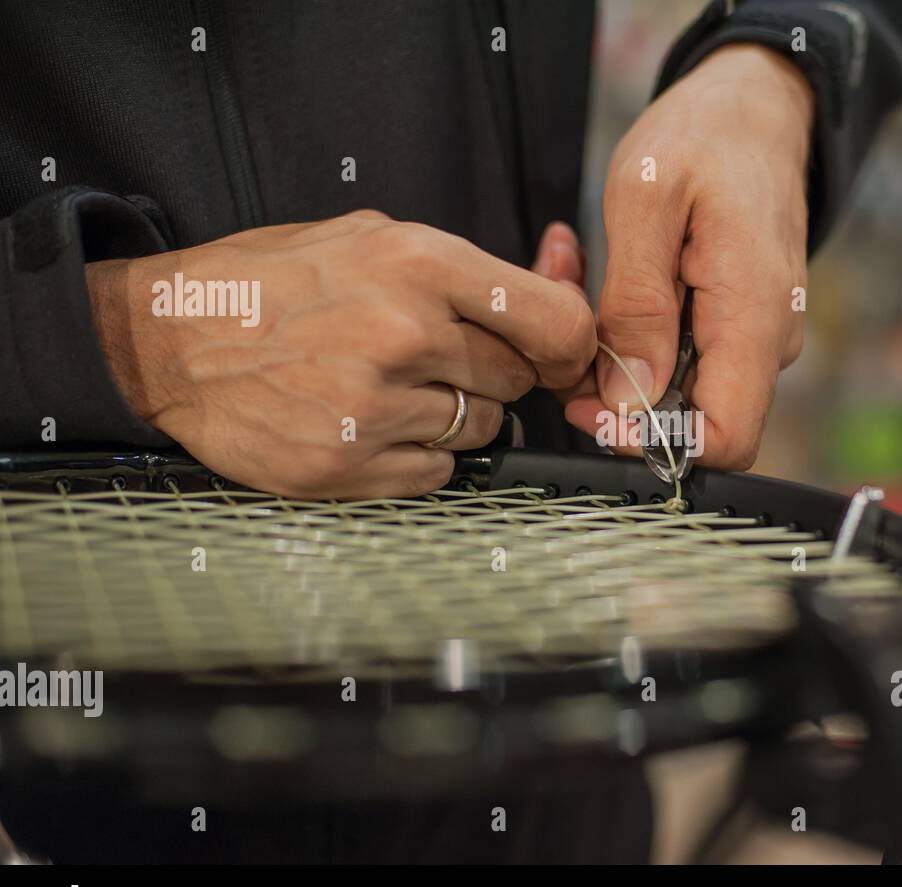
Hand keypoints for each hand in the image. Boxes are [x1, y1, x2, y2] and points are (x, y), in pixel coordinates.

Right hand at [86, 212, 593, 498]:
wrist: (168, 339)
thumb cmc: (273, 283)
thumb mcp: (370, 237)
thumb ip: (465, 270)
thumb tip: (554, 286)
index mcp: (418, 265)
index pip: (554, 322)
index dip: (568, 346)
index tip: (557, 355)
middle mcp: (404, 334)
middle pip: (516, 382)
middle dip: (492, 374)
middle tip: (438, 359)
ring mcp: (376, 407)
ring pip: (482, 431)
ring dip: (454, 415)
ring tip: (391, 387)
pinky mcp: (350, 466)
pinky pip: (439, 472)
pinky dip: (419, 454)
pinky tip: (373, 423)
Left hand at [565, 43, 813, 468]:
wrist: (756, 104)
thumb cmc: (705, 135)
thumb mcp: (648, 201)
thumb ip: (638, 307)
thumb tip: (628, 401)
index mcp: (754, 316)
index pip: (725, 439)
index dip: (652, 442)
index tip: (589, 403)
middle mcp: (767, 340)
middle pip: (691, 422)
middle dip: (612, 392)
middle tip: (561, 324)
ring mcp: (756, 336)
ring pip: (676, 391)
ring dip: (613, 354)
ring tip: (573, 277)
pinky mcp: (737, 324)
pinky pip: (680, 358)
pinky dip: (632, 334)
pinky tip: (602, 283)